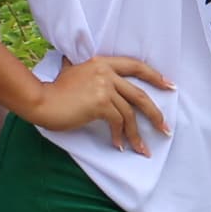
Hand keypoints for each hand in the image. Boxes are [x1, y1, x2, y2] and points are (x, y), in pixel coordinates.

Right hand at [25, 54, 171, 152]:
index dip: (155, 76)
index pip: (135, 66)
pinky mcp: (100, 103)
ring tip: (142, 149)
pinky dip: (120, 136)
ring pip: (129, 113)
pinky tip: (119, 146)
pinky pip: (117, 123)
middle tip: (165, 128)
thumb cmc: (54, 90)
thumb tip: (76, 64)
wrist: (40, 100)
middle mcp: (106, 72)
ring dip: (137, 134)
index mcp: (102, 63)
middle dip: (155, 114)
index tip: (170, 86)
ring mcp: (104, 87)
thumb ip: (82, 69)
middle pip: (139, 94)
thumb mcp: (71, 71)